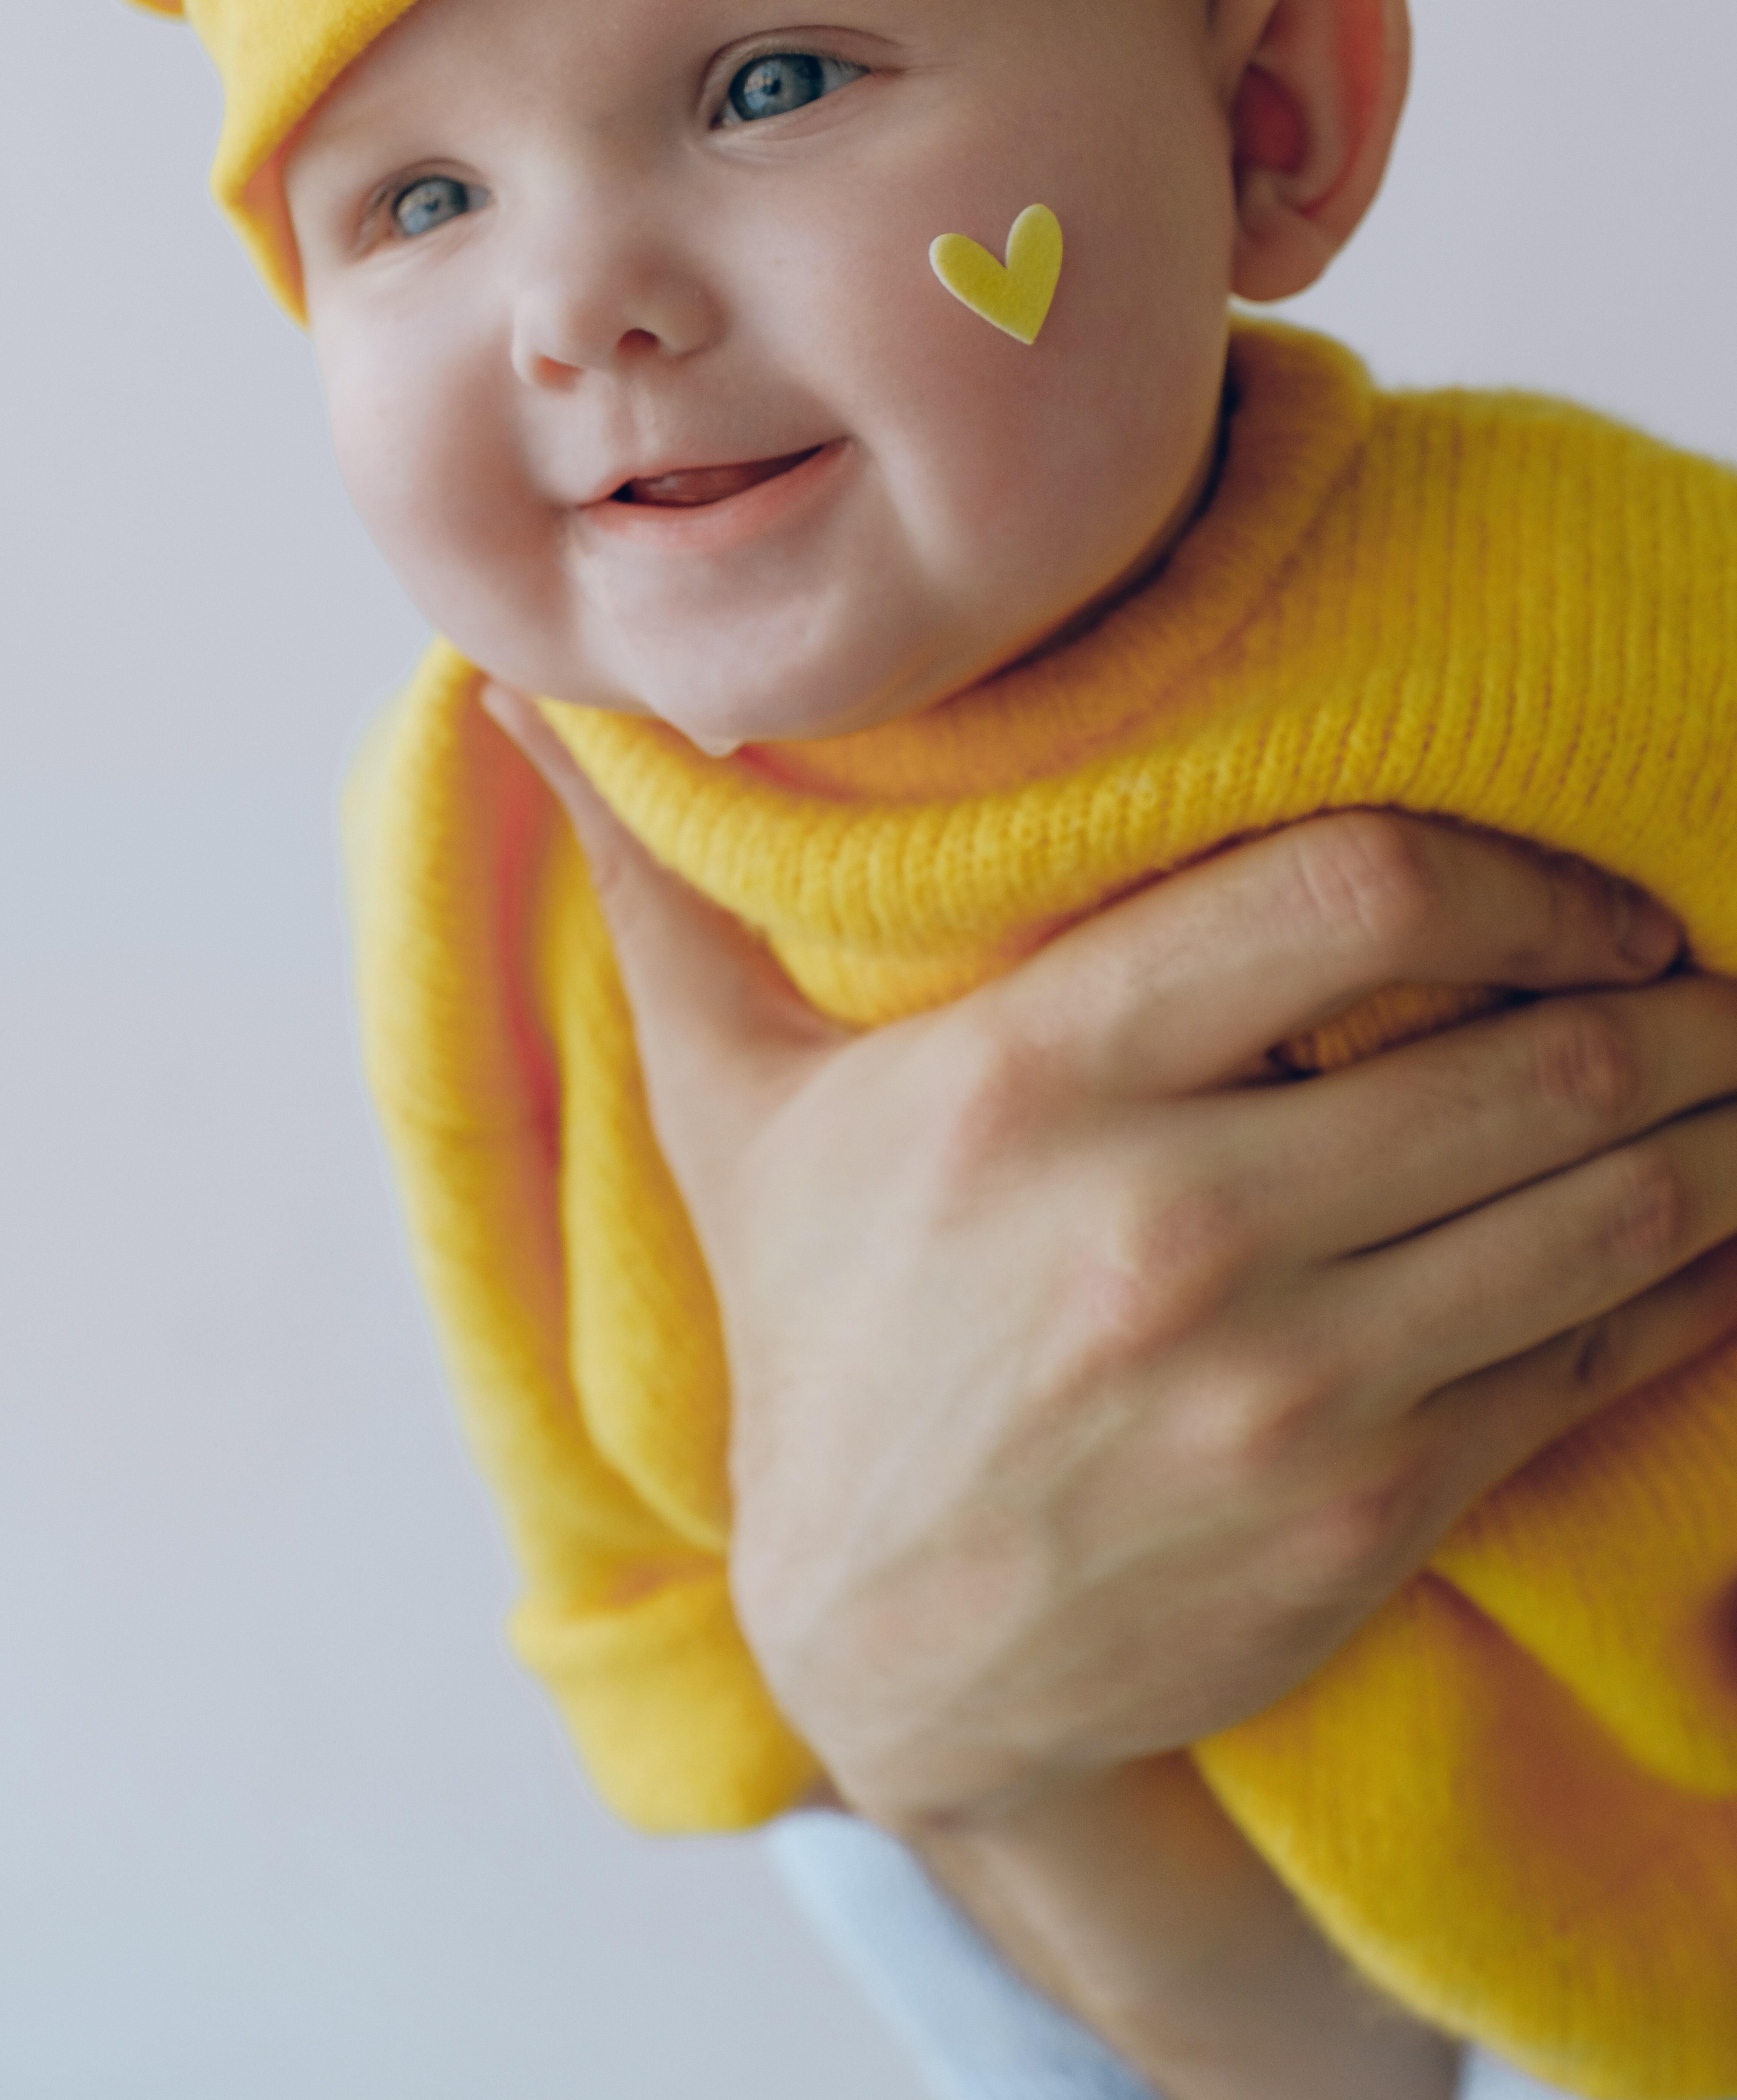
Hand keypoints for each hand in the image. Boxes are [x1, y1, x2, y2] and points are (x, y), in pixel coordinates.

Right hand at [483, 688, 1736, 1831]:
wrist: (884, 1648)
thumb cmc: (831, 1333)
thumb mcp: (736, 1106)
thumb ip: (666, 892)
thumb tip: (517, 691)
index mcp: (1037, 1085)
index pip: (1355, 893)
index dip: (1521, 865)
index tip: (1578, 885)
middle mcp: (1173, 1230)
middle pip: (1529, 1056)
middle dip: (1669, 1002)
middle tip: (1704, 969)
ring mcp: (1285, 1392)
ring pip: (1598, 1210)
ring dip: (1714, 1129)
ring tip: (1736, 1076)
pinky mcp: (1364, 1516)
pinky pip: (1589, 1359)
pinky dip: (1686, 1279)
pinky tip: (1716, 1228)